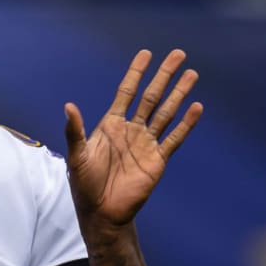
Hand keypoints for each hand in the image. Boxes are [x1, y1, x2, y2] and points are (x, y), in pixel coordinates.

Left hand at [63, 49, 202, 230]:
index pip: (126, 92)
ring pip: (166, 113)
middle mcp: (131, 130)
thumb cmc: (84, 184)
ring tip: (192, 74)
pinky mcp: (157, 160)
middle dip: (164, 75)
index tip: (146, 53)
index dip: (136, 73)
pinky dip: (186, 124)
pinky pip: (174, 138)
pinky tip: (196, 107)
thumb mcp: (77, 156)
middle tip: (178, 54)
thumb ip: (75, 131)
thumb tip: (68, 106)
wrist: (101, 212)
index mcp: (111, 125)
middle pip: (151, 96)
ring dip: (179, 94)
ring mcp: (146, 144)